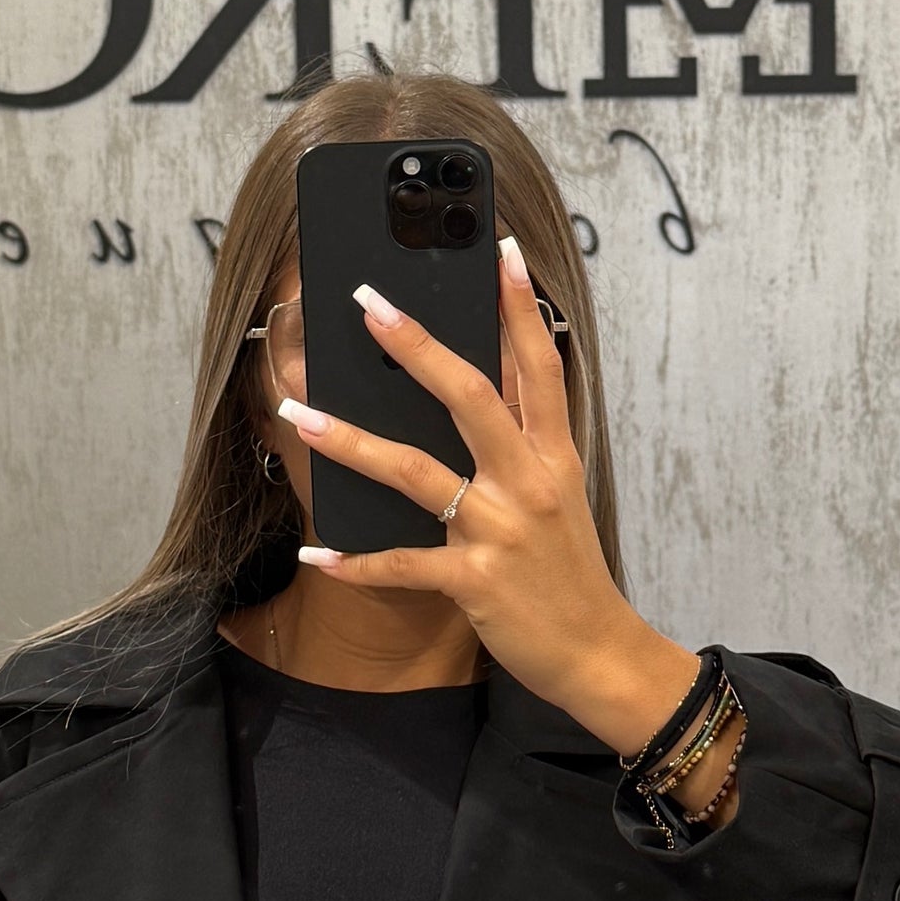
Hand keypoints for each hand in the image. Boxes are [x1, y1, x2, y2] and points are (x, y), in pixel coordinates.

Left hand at [276, 238, 723, 784]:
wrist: (600, 653)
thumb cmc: (569, 574)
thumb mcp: (561, 497)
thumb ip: (527, 441)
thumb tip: (491, 382)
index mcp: (553, 456)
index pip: (539, 364)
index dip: (518, 305)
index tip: (498, 247)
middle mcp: (529, 482)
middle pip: (471, 396)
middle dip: (418, 345)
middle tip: (368, 303)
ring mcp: (501, 531)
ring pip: (418, 472)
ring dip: (352, 442)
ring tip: (299, 415)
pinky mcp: (477, 582)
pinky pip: (404, 566)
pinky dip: (357, 563)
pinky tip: (318, 556)